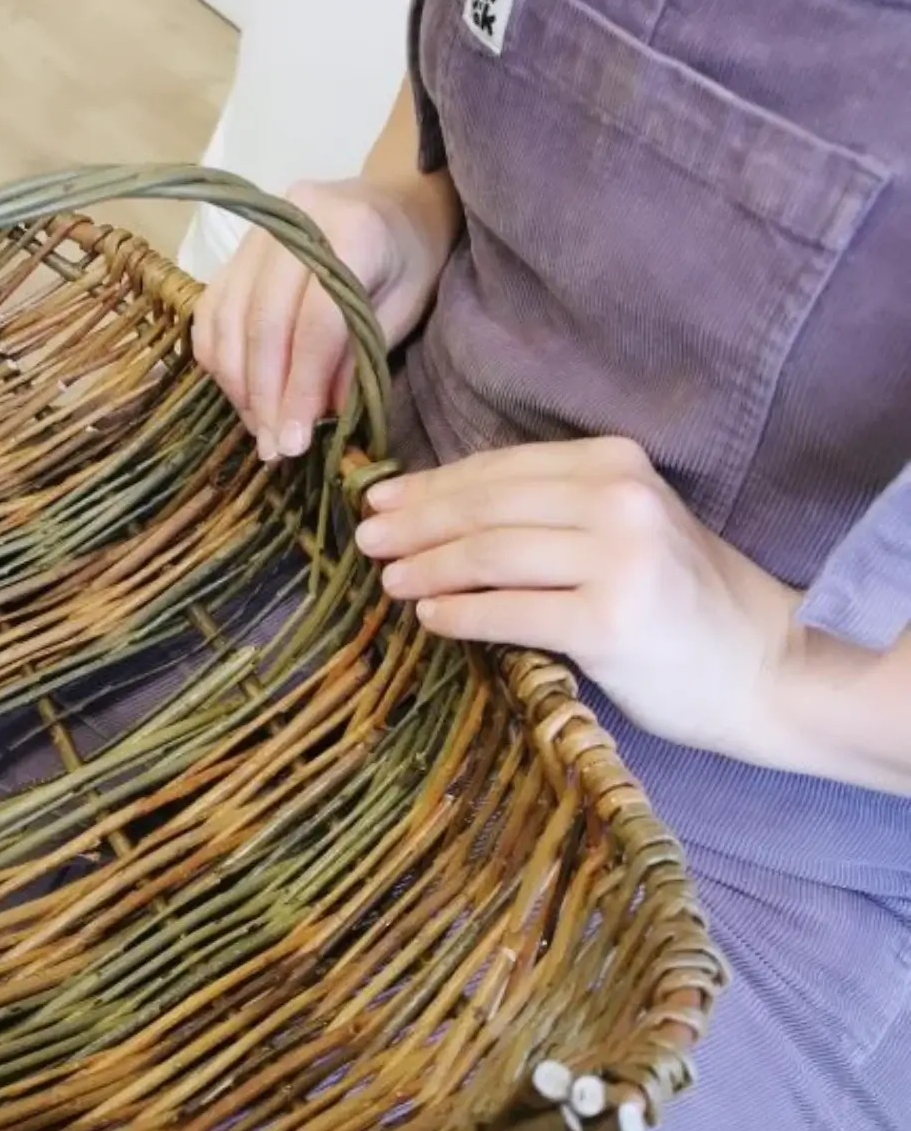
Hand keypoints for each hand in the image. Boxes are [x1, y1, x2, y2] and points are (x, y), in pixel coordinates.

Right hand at [193, 172, 457, 461]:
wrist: (395, 200)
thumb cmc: (411, 258)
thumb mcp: (404, 309)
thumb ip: (360, 359)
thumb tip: (315, 418)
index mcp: (353, 230)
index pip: (315, 322)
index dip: (301, 387)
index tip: (295, 442)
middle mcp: (295, 221)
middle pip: (263, 322)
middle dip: (265, 396)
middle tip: (274, 448)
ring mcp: (257, 233)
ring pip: (227, 319)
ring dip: (238, 385)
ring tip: (260, 429)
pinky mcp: (234, 250)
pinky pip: (210, 312)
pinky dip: (219, 360)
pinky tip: (240, 395)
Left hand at [354, 437, 800, 755]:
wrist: (765, 668)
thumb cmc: (679, 602)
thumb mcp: (622, 529)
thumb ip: (547, 511)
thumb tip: (435, 511)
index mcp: (616, 463)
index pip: (498, 468)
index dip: (430, 485)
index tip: (380, 501)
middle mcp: (618, 498)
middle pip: (484, 505)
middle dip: (414, 523)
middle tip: (365, 541)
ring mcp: (617, 557)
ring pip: (487, 553)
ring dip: (426, 568)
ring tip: (389, 580)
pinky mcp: (609, 621)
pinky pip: (507, 612)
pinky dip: (459, 615)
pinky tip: (430, 619)